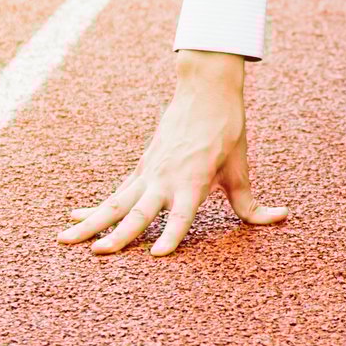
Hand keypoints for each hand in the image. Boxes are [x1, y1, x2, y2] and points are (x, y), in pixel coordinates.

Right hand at [59, 49, 288, 257]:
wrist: (204, 90)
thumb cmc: (226, 131)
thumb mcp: (241, 167)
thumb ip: (252, 202)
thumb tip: (281, 217)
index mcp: (194, 180)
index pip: (183, 214)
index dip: (172, 235)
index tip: (159, 255)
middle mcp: (167, 179)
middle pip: (139, 212)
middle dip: (118, 234)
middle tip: (99, 253)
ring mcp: (149, 174)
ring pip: (115, 204)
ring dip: (90, 223)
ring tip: (64, 241)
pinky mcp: (140, 170)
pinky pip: (114, 195)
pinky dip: (94, 208)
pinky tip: (74, 220)